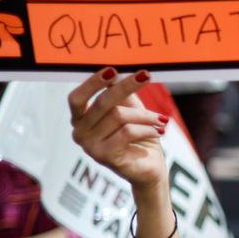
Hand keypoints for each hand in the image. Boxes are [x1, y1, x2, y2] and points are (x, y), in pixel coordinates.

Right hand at [68, 69, 169, 190]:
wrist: (149, 168)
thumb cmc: (138, 135)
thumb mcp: (129, 109)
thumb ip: (121, 93)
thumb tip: (117, 70)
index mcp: (80, 119)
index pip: (77, 98)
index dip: (92, 83)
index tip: (112, 69)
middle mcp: (79, 133)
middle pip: (102, 103)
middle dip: (126, 86)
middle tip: (146, 76)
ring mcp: (90, 147)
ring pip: (119, 117)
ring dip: (146, 116)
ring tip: (161, 120)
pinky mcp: (104, 157)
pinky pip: (128, 132)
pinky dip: (147, 129)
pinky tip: (159, 131)